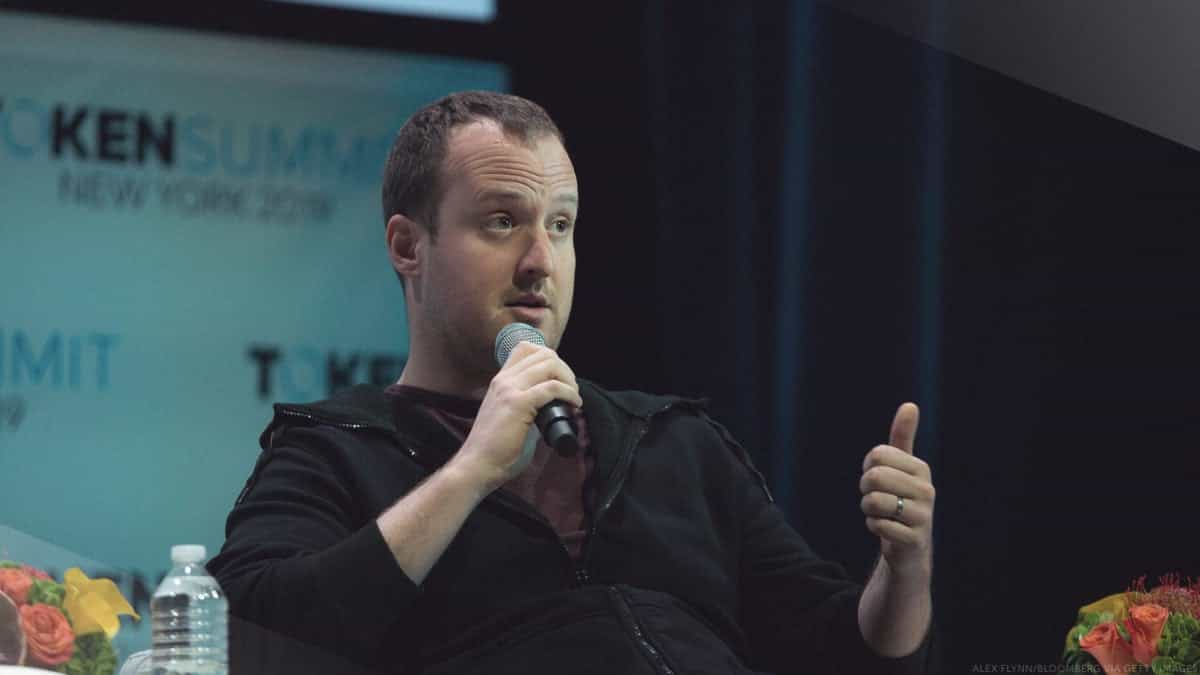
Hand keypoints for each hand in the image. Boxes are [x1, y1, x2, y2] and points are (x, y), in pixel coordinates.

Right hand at [452, 341, 581, 492]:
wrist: (477, 466)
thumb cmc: (494, 449)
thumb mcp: (508, 416)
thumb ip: (526, 405)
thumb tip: (552, 406)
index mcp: (500, 381)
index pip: (525, 348)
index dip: (548, 358)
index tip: (559, 378)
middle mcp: (504, 380)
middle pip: (543, 353)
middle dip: (564, 369)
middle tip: (571, 389)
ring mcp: (509, 389)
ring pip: (549, 365)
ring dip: (569, 379)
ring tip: (574, 396)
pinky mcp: (518, 404)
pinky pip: (552, 388)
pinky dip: (569, 393)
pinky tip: (574, 404)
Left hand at [859, 403, 934, 578]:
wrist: (910, 546)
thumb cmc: (901, 499)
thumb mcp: (902, 467)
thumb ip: (903, 437)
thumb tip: (910, 405)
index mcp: (921, 468)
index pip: (877, 455)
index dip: (868, 468)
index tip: (879, 479)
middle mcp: (927, 490)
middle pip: (874, 477)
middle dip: (865, 489)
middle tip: (876, 498)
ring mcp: (923, 516)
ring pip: (874, 502)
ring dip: (869, 510)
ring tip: (882, 514)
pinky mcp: (914, 539)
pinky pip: (878, 525)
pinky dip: (874, 527)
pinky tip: (886, 529)